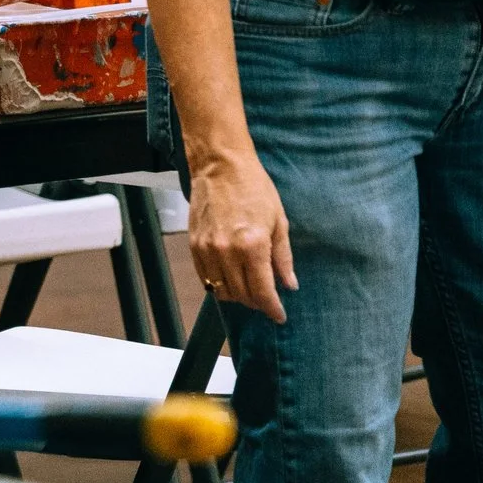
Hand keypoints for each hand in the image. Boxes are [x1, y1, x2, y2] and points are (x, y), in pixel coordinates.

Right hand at [188, 156, 295, 320]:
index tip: (279, 316)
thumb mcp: (278, 221)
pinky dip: (218, 284)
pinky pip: (205, 277)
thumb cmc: (254, 188)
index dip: (273, 308)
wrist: (220, 166)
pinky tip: (230, 278)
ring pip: (221, 290)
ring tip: (249, 289)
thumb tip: (289, 285)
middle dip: (257, 302)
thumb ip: (283, 257)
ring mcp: (207, 249)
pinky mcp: (194, 244)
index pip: (262, 291)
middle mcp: (227, 251)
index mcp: (253, 245)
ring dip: (237, 295)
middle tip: (267, 300)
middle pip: (241, 295)